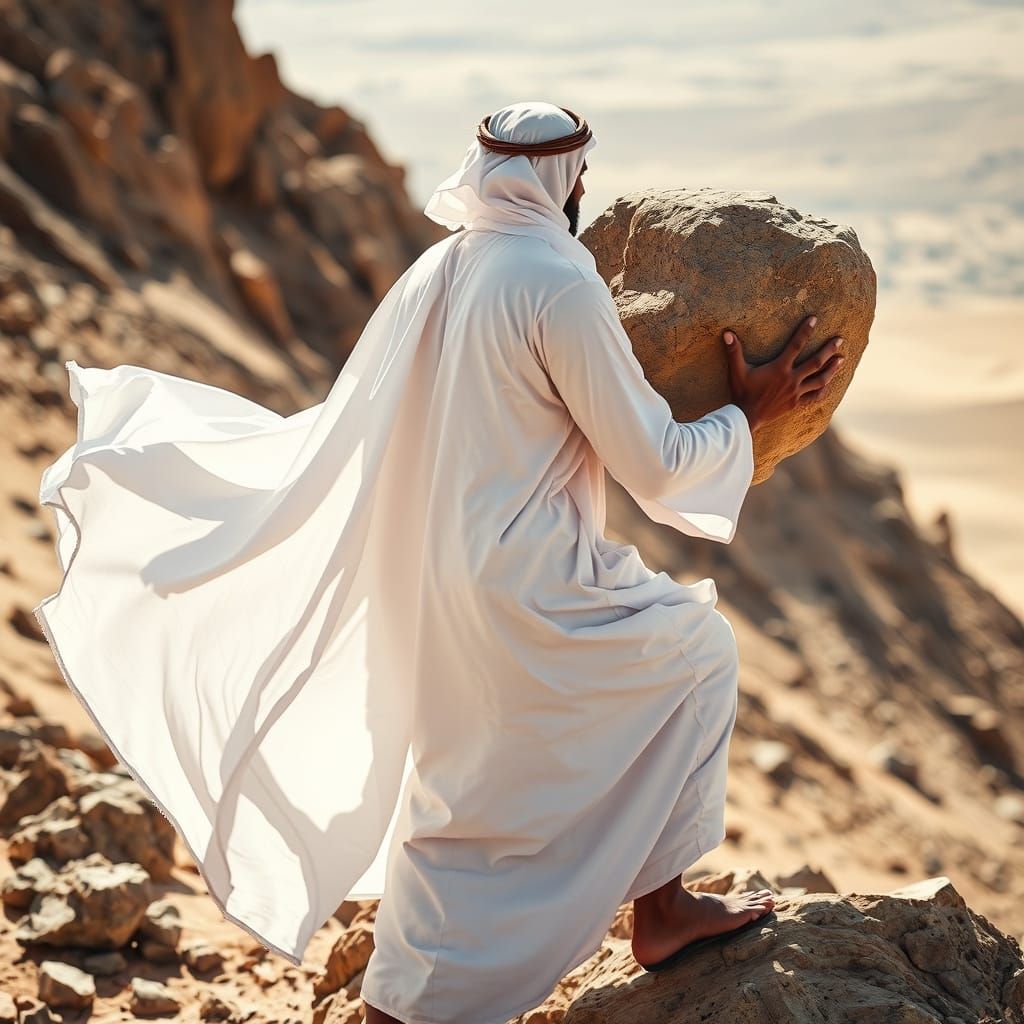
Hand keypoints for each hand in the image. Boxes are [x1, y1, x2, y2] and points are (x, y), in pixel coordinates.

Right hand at [721, 315, 844, 432]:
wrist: (745, 417)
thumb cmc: (741, 392)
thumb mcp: (736, 370)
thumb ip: (734, 351)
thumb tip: (727, 332)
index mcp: (779, 368)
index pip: (796, 345)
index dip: (805, 331)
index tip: (814, 319)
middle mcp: (791, 379)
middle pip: (815, 362)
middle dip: (828, 350)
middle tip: (840, 340)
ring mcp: (795, 393)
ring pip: (819, 379)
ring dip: (832, 369)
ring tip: (842, 359)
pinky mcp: (796, 404)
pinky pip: (814, 397)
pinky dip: (823, 390)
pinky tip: (829, 384)